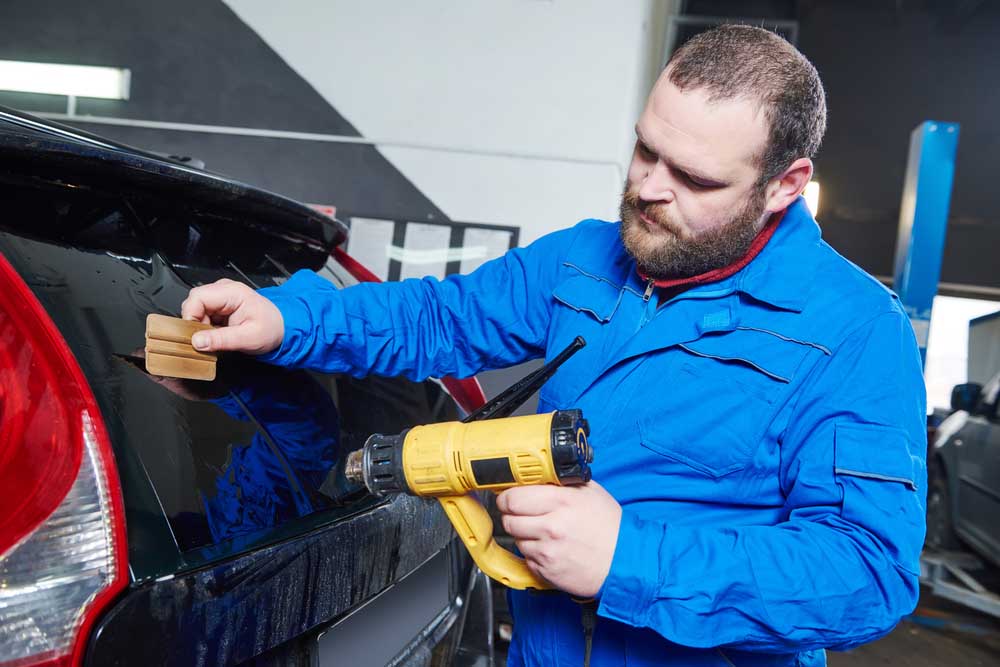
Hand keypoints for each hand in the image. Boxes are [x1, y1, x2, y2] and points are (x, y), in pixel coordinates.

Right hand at [180, 278, 283, 353]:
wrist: (281, 328)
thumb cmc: (271, 329)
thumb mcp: (248, 338)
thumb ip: (221, 339)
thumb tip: (197, 341)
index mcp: (232, 292)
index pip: (197, 297)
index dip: (191, 316)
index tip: (195, 334)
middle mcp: (224, 290)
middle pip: (193, 302)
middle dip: (195, 322)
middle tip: (208, 338)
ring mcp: (220, 297)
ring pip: (195, 309)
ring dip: (200, 326)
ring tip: (216, 337)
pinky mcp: (219, 305)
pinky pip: (201, 314)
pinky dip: (205, 326)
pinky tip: (217, 334)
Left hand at [497, 481, 621, 597]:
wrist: (625, 562)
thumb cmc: (610, 527)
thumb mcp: (590, 492)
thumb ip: (559, 482)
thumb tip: (533, 477)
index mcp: (562, 502)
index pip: (514, 497)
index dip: (507, 497)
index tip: (508, 497)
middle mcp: (552, 526)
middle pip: (508, 519)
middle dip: (511, 515)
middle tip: (521, 514)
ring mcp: (548, 550)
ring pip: (516, 539)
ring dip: (524, 535)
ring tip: (544, 533)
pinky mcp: (546, 571)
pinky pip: (526, 558)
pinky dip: (533, 554)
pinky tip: (551, 549)